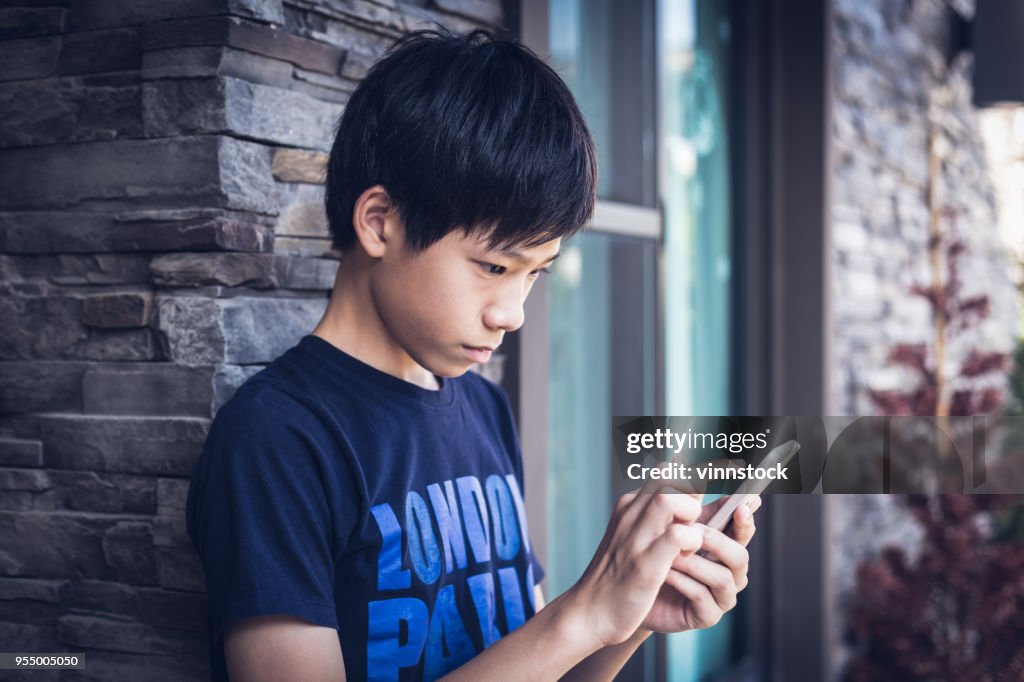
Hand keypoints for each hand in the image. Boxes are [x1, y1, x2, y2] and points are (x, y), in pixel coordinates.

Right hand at [563, 478, 705, 647]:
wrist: (590, 611)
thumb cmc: (618, 575)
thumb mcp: (635, 538)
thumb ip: (661, 517)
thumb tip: (694, 497)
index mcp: (630, 505)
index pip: (666, 471)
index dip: (695, 474)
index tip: (717, 480)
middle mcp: (630, 514)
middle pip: (668, 475)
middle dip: (696, 488)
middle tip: (701, 515)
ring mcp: (636, 537)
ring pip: (669, 498)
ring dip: (690, 512)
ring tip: (693, 534)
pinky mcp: (645, 564)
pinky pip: (676, 535)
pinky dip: (690, 539)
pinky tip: (689, 553)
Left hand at [639, 495, 759, 632]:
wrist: (629, 596)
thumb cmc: (652, 557)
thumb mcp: (667, 526)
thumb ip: (686, 503)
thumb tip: (694, 468)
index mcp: (722, 543)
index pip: (741, 527)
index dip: (744, 517)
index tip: (744, 503)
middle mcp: (728, 569)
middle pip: (740, 554)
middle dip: (718, 541)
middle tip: (695, 531)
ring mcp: (720, 594)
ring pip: (723, 576)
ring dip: (695, 562)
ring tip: (670, 554)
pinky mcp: (707, 614)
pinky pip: (703, 597)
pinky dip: (683, 582)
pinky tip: (665, 573)